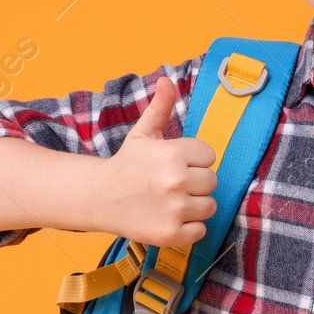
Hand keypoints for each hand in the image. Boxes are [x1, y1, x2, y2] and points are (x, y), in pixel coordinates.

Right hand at [102, 77, 217, 247]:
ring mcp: (174, 209)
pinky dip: (188, 227)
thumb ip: (160, 107)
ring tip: (171, 201)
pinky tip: (169, 217)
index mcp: (173, 153)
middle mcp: (176, 181)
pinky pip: (200, 230)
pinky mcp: (171, 233)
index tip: (176, 164)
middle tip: (172, 184)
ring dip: (194, 206)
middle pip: (212, 182)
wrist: (100, 198)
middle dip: (196, 183)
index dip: (195, 160)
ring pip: (209, 206)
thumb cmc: (127, 164)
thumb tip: (167, 80)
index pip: (210, 156)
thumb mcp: (143, 134)